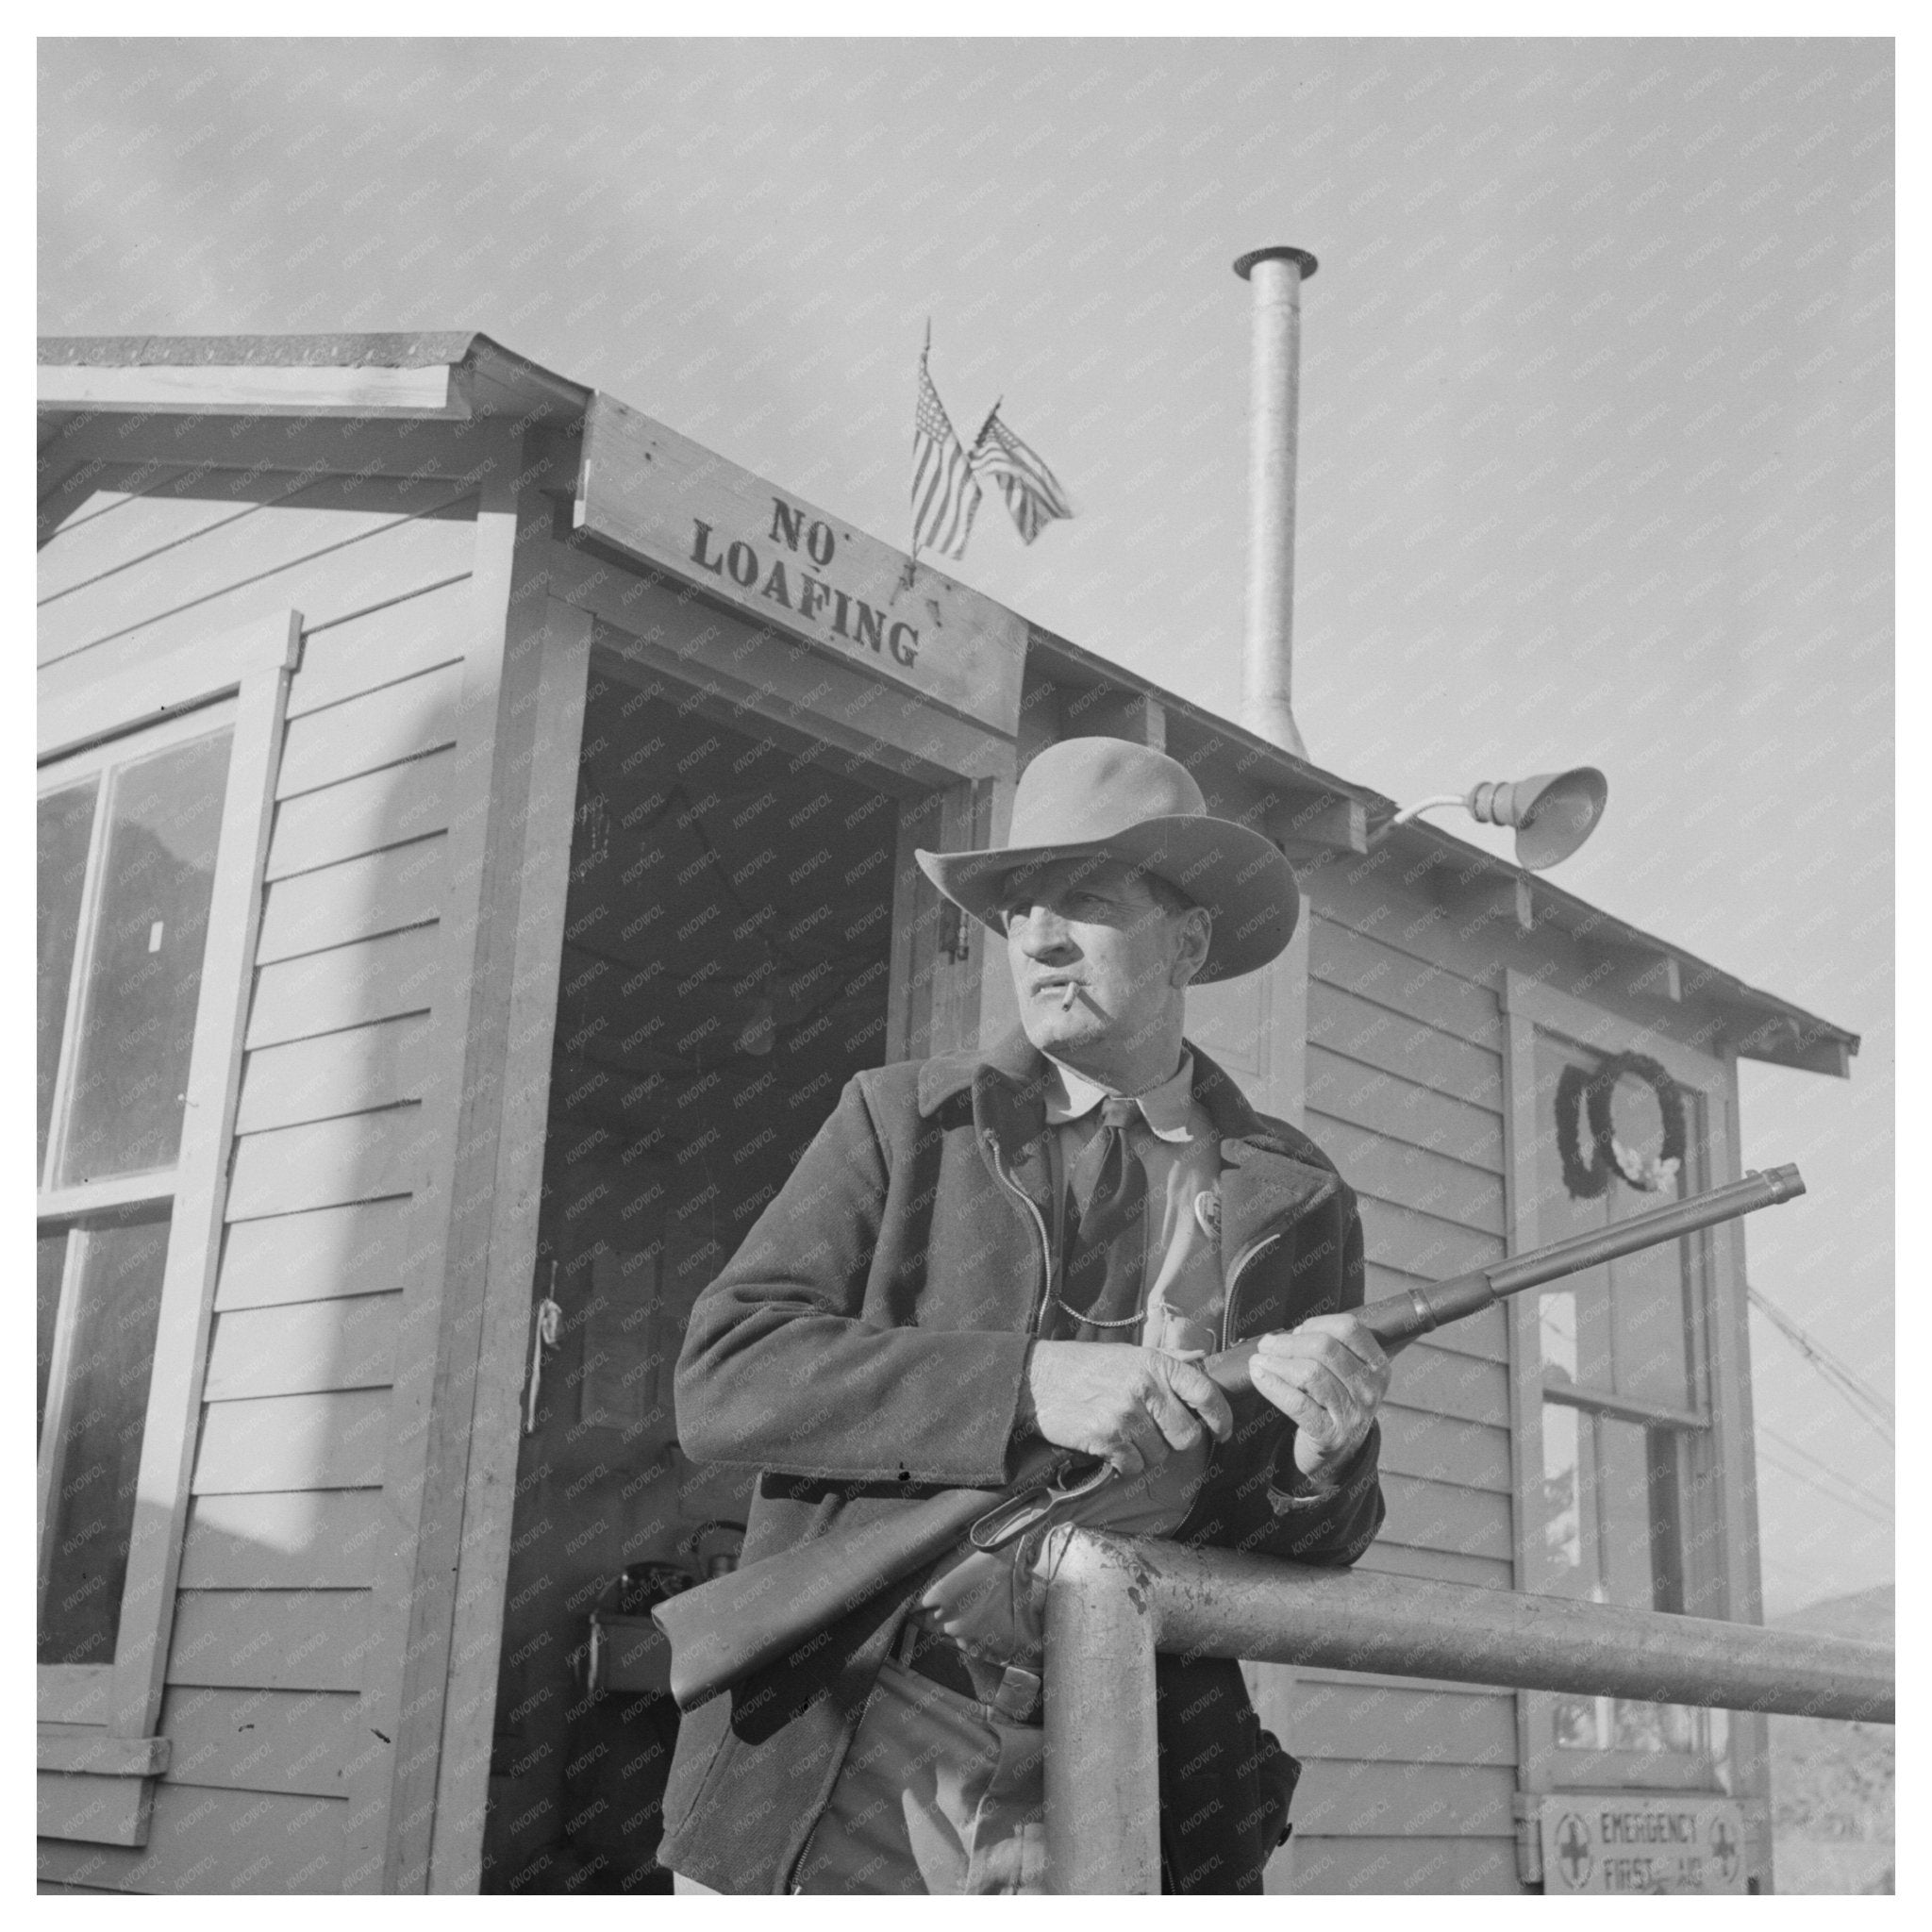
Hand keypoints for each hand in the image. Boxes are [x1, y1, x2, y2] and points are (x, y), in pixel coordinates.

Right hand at [1018, 1343, 1233, 1478]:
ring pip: (1159, 1455)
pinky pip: (1133, 1467)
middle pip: (1186, 1435)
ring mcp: (1126, 1414)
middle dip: (1173, 1441)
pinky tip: (1108, 1446)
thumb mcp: (1128, 1354)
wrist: (1036, 1380)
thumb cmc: (1083, 1366)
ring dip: (1144, 1452)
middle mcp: (1145, 1387)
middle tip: (1151, 1432)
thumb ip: (1166, 1362)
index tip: (1222, 1431)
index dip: (1221, 1417)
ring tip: (1121, 1433)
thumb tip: (1201, 1360)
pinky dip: (1123, 1464)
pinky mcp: (1107, 1438)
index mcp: (1155, 1364)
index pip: (1205, 1392)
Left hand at [1249, 1315, 1390, 1488]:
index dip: (1317, 1323)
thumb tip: (1288, 1334)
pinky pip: (1296, 1403)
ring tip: (1258, 1360)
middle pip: (1325, 1348)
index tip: (1297, 1331)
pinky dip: (1272, 1385)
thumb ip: (1326, 1347)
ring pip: (1309, 1373)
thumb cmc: (1334, 1400)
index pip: (1349, 1328)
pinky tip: (1258, 1376)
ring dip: (1276, 1362)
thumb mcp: (1344, 1372)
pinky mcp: (1329, 1435)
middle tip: (1266, 1344)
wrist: (1336, 1452)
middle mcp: (1370, 1389)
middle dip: (1288, 1342)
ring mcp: (1352, 1414)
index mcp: (1378, 1366)